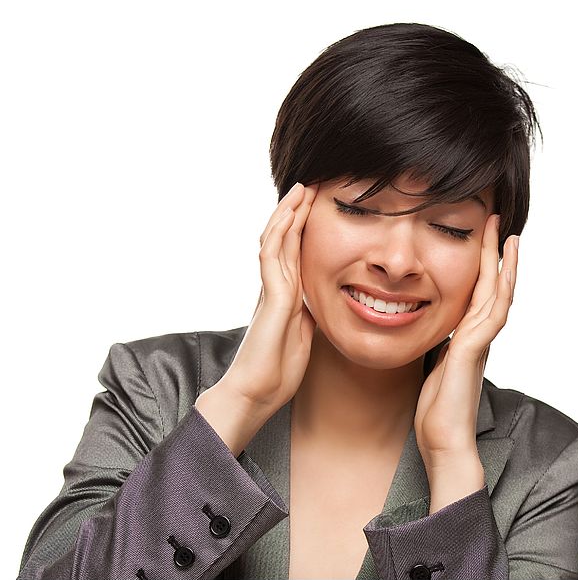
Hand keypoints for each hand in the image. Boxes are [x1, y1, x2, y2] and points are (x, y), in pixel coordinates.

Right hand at [217, 182, 318, 411]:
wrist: (257, 393)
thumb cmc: (276, 370)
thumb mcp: (302, 335)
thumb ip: (306, 314)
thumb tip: (317, 303)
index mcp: (283, 295)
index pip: (293, 253)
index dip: (302, 228)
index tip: (315, 207)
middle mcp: (274, 287)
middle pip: (283, 239)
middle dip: (295, 212)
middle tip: (308, 186)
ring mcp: (270, 291)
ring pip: (275, 242)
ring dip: (287, 214)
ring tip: (300, 189)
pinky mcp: (270, 299)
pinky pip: (272, 258)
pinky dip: (280, 235)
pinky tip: (289, 216)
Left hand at [414, 213, 518, 469]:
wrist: (444, 443)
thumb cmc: (437, 414)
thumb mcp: (432, 369)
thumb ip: (437, 349)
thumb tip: (433, 335)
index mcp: (468, 340)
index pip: (479, 294)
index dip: (483, 266)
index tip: (483, 238)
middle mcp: (479, 338)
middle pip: (493, 287)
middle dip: (496, 254)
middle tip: (501, 222)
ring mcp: (479, 344)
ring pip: (498, 294)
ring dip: (503, 264)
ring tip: (508, 233)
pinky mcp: (473, 352)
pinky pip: (491, 314)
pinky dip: (498, 289)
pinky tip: (500, 270)